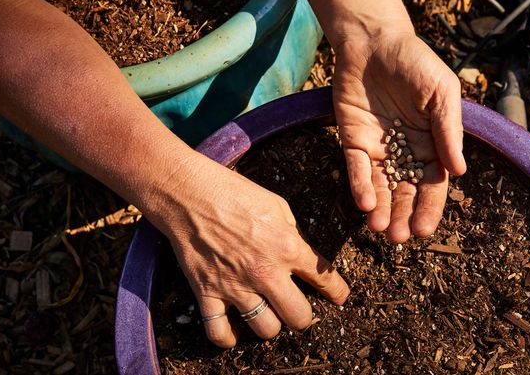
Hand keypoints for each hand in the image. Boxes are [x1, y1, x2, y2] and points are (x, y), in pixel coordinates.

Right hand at [148, 156, 349, 347]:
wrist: (190, 192)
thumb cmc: (235, 192)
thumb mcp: (277, 205)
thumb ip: (294, 234)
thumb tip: (302, 256)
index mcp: (287, 247)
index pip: (325, 280)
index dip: (338, 292)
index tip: (339, 297)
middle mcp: (265, 272)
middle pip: (299, 317)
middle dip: (304, 315)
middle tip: (298, 307)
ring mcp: (235, 286)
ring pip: (266, 330)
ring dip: (271, 325)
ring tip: (268, 314)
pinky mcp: (207, 293)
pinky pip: (219, 332)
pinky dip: (227, 338)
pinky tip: (235, 329)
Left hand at [333, 31, 465, 242]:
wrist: (373, 41)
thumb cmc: (415, 63)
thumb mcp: (441, 92)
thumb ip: (448, 130)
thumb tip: (460, 172)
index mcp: (432, 144)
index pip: (432, 185)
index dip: (429, 208)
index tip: (425, 231)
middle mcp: (405, 152)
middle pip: (405, 192)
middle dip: (402, 216)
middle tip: (398, 238)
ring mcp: (378, 149)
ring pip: (380, 187)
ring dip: (380, 209)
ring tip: (379, 230)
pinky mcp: (353, 141)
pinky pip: (356, 169)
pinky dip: (360, 186)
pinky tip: (364, 204)